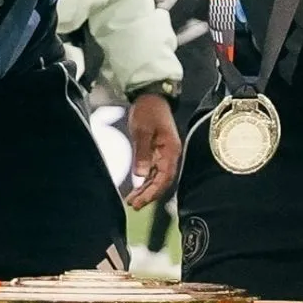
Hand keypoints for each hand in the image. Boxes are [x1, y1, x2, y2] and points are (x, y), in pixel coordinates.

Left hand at [124, 92, 180, 209]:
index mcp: (170, 150)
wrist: (151, 97)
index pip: (165, 177)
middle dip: (150, 195)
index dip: (154, 191)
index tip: (141, 201)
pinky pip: (153, 172)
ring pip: (157, 178)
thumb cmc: (148, 111)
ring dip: (146, 190)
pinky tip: (137, 189)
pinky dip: (145, 182)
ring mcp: (164, 154)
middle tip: (134, 205)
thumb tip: (140, 175)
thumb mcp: (142, 130)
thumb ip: (142, 153)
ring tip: (132, 201)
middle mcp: (170, 155)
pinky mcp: (157, 153)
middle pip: (163, 181)